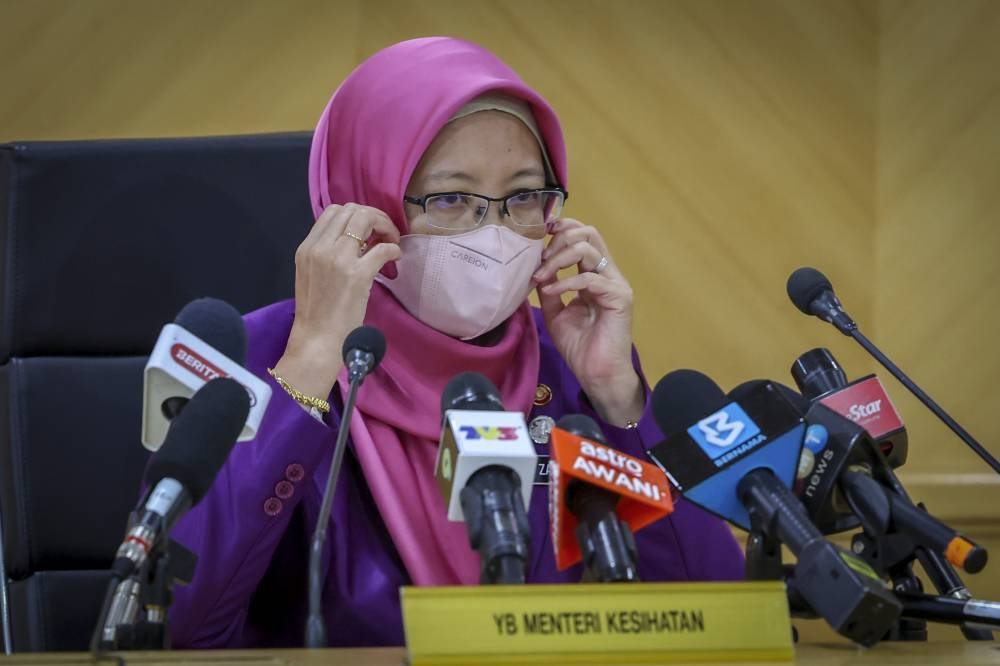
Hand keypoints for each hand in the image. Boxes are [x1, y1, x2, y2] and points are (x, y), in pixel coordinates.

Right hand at [275, 204, 400, 399]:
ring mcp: (338, 260)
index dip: (357, 215)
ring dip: (384, 226)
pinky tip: (394, 259)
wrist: (316, 341)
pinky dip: (394, 249)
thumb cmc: (317, 313)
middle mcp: (320, 248)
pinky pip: (383, 249)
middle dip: (374, 216)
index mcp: (307, 247)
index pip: (334, 211)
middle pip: (352, 210)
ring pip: (366, 220)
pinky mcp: (357, 275)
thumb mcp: (311, 273)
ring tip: (391, 242)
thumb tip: (356, 238)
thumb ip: (326, 253)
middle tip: (385, 233)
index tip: (369, 230)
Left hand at [532, 219, 642, 424]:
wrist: (596, 374)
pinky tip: (552, 292)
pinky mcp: (619, 297)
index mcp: (594, 275)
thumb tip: (536, 270)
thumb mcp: (555, 313)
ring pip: (589, 249)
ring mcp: (615, 284)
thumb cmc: (580, 347)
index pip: (583, 238)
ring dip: (559, 258)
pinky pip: (589, 278)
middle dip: (560, 240)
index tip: (539, 234)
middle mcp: (607, 274)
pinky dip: (566, 282)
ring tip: (542, 275)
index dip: (563, 228)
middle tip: (540, 258)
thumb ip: (549, 289)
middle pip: (589, 234)